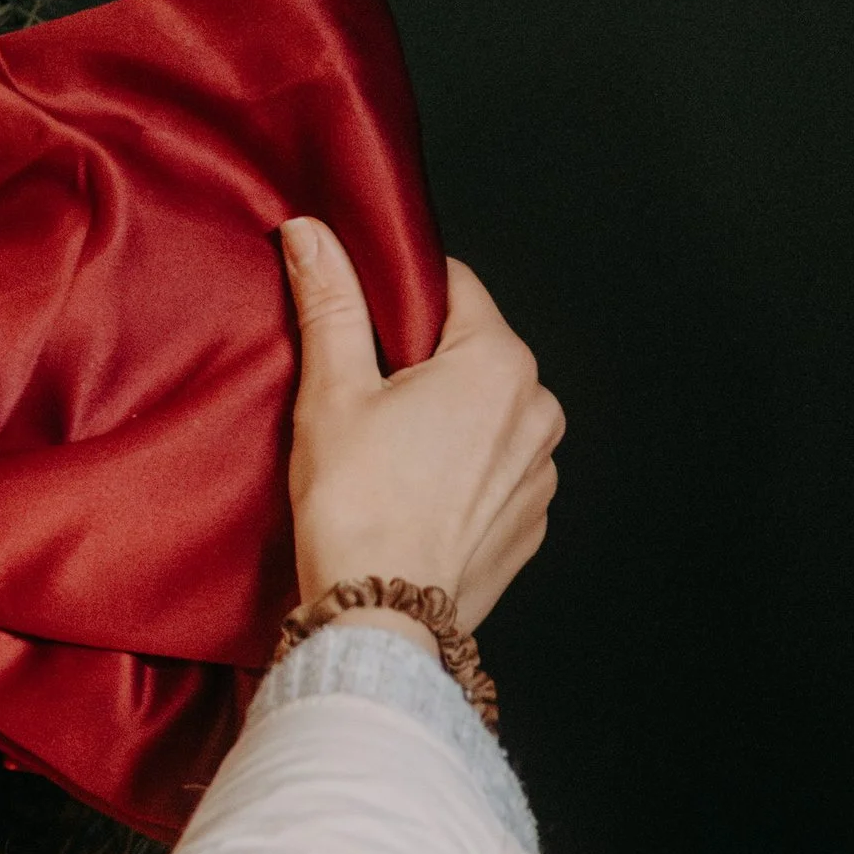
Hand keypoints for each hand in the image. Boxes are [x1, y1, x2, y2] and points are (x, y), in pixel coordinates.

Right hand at [280, 220, 561, 635]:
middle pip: (473, 353)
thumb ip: (331, 303)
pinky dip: (460, 476)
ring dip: (445, 422)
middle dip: (422, 366)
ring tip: (387, 460)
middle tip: (363, 405)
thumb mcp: (331, 392)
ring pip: (487, 416)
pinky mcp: (530, 523)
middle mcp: (538, 410)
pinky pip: (495, 475)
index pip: (453, 287)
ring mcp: (541, 472)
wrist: (379, 619)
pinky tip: (412, 499)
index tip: (362, 329)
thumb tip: (312, 235)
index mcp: (498, 361)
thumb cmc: (356, 508)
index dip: (399, 299)